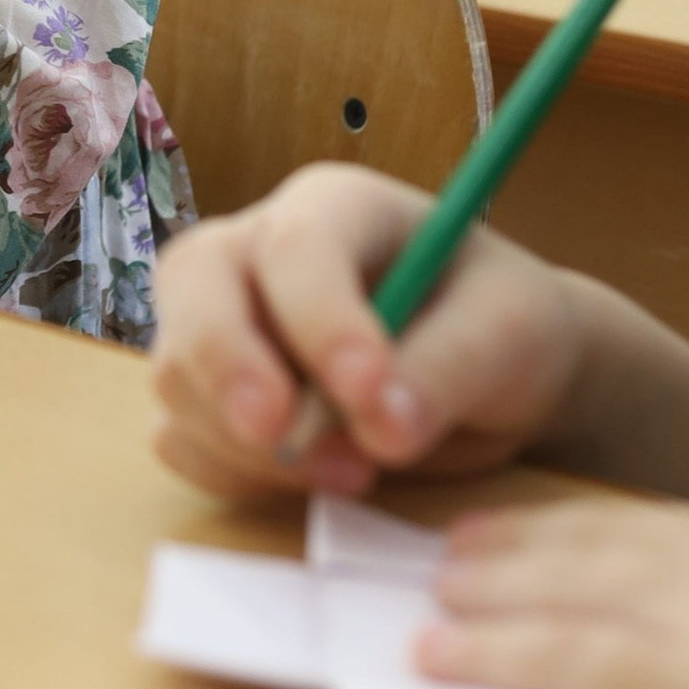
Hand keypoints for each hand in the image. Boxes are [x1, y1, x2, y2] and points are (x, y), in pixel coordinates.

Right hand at [150, 163, 594, 499]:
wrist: (494, 382)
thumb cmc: (504, 328)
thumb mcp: (511, 332)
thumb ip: (449, 367)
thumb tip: (382, 427)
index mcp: (337, 207)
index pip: (298, 246)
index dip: (321, 320)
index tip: (368, 395)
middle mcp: (257, 251)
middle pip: (194, 283)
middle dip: (228, 367)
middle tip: (282, 436)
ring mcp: (220, 322)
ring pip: (177, 371)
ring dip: (247, 440)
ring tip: (355, 475)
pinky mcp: (209, 398)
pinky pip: (181, 438)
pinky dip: (235, 473)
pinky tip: (315, 481)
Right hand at [422, 501, 688, 688]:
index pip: (562, 658)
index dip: (487, 655)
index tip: (425, 653)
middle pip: (580, 579)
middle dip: (499, 580)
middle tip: (438, 581)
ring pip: (632, 531)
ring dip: (549, 533)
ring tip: (489, 534)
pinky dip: (636, 519)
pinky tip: (625, 523)